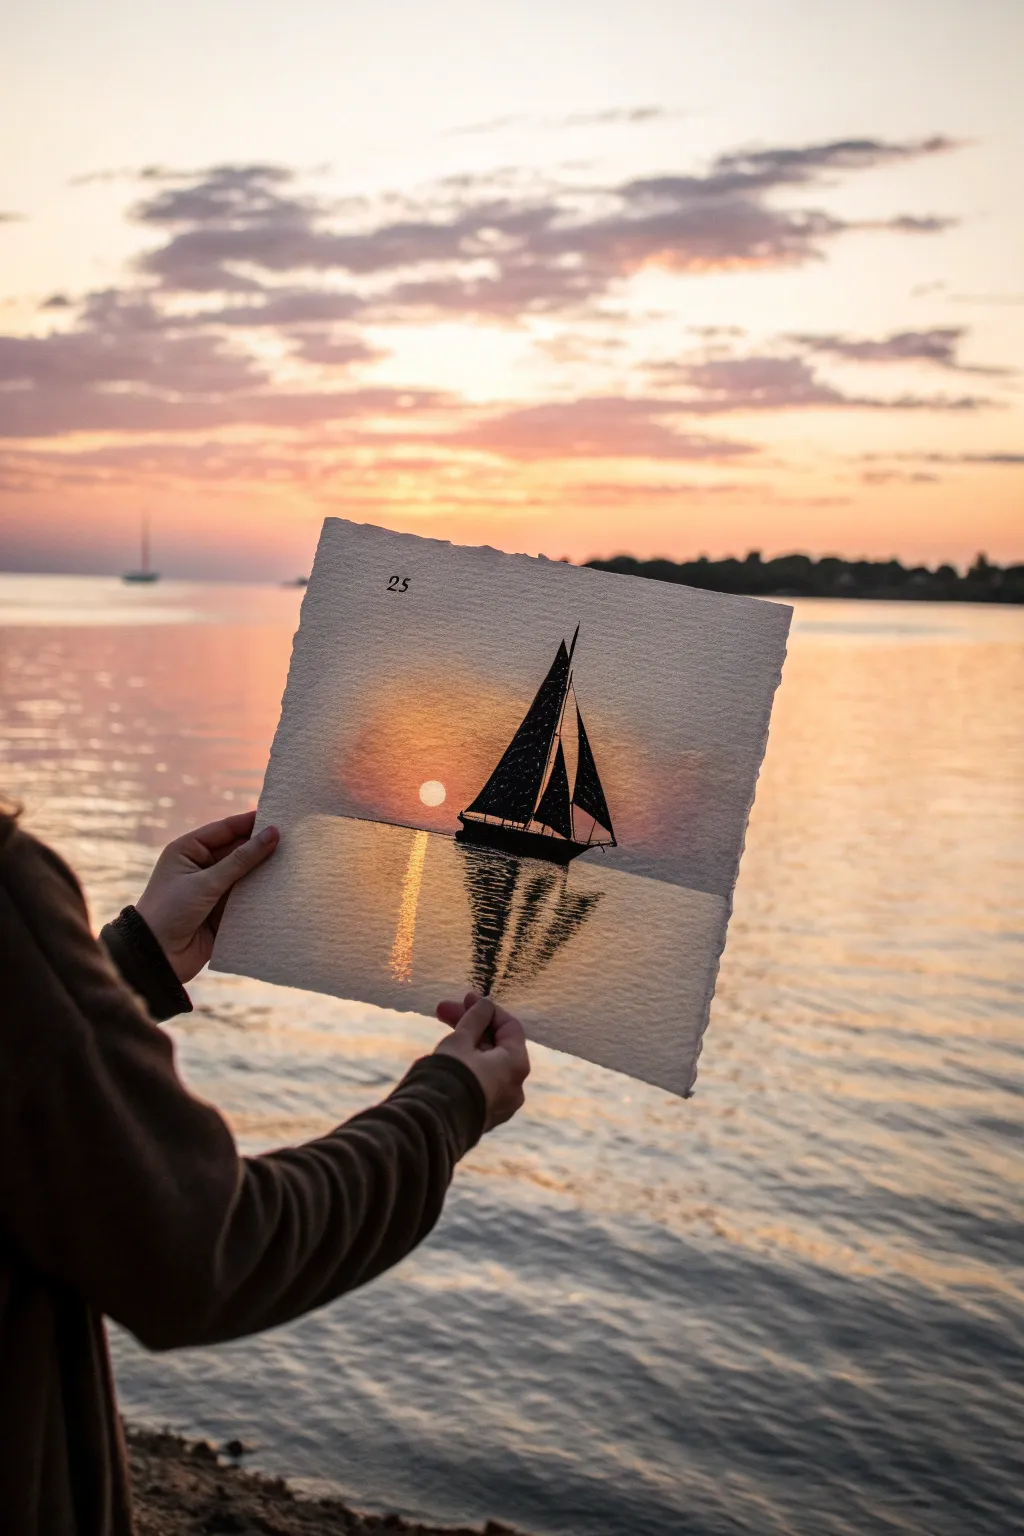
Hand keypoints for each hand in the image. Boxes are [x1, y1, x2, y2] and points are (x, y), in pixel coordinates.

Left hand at [135, 811, 278, 983]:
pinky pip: (247, 898)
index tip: (280, 817)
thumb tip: (272, 834)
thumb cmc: (170, 910)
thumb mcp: (206, 882)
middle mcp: (202, 866)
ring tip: (296, 862)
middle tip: (295, 840)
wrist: (155, 957)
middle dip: (263, 847)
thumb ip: (241, 860)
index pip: (225, 829)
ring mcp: (213, 889)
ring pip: (246, 875)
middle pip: (238, 851)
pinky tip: (284, 889)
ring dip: (265, 872)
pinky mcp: (223, 912)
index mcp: (189, 850)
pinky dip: (262, 895)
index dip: (251, 822)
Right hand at [433, 990, 529, 1132]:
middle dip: (471, 1025)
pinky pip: (481, 1083)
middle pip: (497, 1046)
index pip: (510, 1027)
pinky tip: (448, 1054)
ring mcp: (501, 1105)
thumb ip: (475, 1019)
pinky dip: (469, 1066)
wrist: (432, 1125)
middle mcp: (515, 1087)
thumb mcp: (461, 1040)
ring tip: (440, 1029)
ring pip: (487, 1065)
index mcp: (517, 1066)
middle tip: (443, 1009)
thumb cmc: (450, 1076)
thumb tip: (486, 1003)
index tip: (466, 997)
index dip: (488, 1009)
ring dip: (467, 1044)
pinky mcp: (484, 1116)